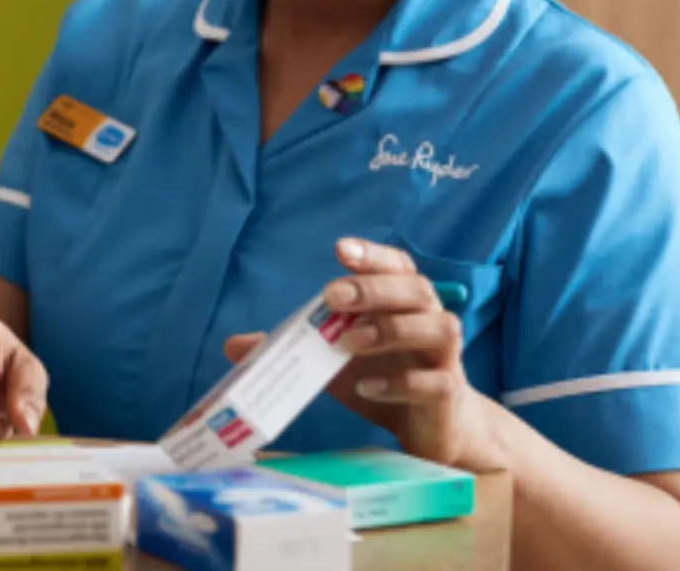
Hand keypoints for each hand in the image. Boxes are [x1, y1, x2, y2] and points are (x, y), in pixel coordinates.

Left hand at [222, 238, 506, 472]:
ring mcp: (445, 357)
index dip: (372, 254)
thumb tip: (232, 345)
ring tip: (351, 341)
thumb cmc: (385, 378)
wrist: (435, 429)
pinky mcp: (448, 394)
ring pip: (436, 328)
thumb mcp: (331, 361)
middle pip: (416, 289)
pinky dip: (402, 382)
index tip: (340, 249)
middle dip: (374, 289)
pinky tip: (367, 387)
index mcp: (403, 303)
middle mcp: (430, 320)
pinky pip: (435, 382)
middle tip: (334, 295)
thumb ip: (292, 347)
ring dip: (392, 330)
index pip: (396, 266)